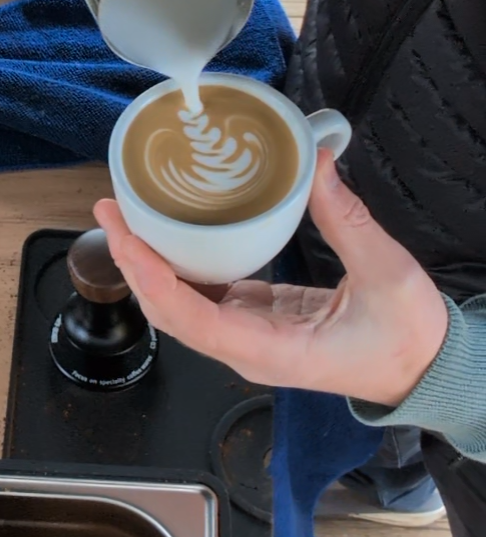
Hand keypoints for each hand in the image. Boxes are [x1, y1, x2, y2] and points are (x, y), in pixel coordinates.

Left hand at [93, 152, 449, 408]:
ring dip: (149, 264)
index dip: (156, 282)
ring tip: (124, 216)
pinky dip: (177, 266)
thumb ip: (347, 220)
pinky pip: (203, 297)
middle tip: (111, 209)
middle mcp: (249, 350)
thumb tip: (316, 165)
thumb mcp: (385, 273)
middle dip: (136, 263)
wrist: (424, 370)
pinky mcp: (256, 321)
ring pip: (181, 306)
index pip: (195, 322)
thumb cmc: (406, 338)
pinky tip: (163, 234)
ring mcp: (249, 338)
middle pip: (172, 313)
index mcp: (273, 352)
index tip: (131, 241)